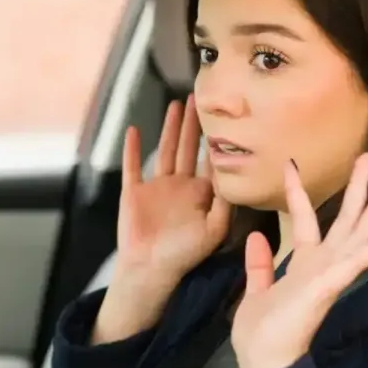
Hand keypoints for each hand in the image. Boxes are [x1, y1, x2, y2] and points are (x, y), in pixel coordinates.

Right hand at [117, 94, 230, 285]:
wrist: (150, 268)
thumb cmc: (185, 253)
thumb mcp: (215, 229)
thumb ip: (225, 202)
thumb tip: (234, 174)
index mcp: (200, 194)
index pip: (210, 160)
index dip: (215, 139)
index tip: (222, 116)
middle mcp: (179, 186)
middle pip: (188, 148)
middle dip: (193, 124)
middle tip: (198, 98)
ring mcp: (156, 187)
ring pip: (165, 150)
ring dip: (170, 129)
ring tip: (176, 105)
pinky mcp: (134, 191)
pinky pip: (133, 165)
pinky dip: (133, 149)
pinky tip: (135, 130)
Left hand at [231, 154, 367, 367]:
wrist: (262, 362)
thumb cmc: (260, 334)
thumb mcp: (255, 291)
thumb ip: (260, 265)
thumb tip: (258, 236)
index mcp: (303, 265)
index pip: (305, 219)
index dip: (298, 192)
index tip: (291, 163)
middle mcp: (321, 267)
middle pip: (345, 221)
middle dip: (358, 189)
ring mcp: (327, 277)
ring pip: (357, 236)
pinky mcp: (328, 289)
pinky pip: (354, 264)